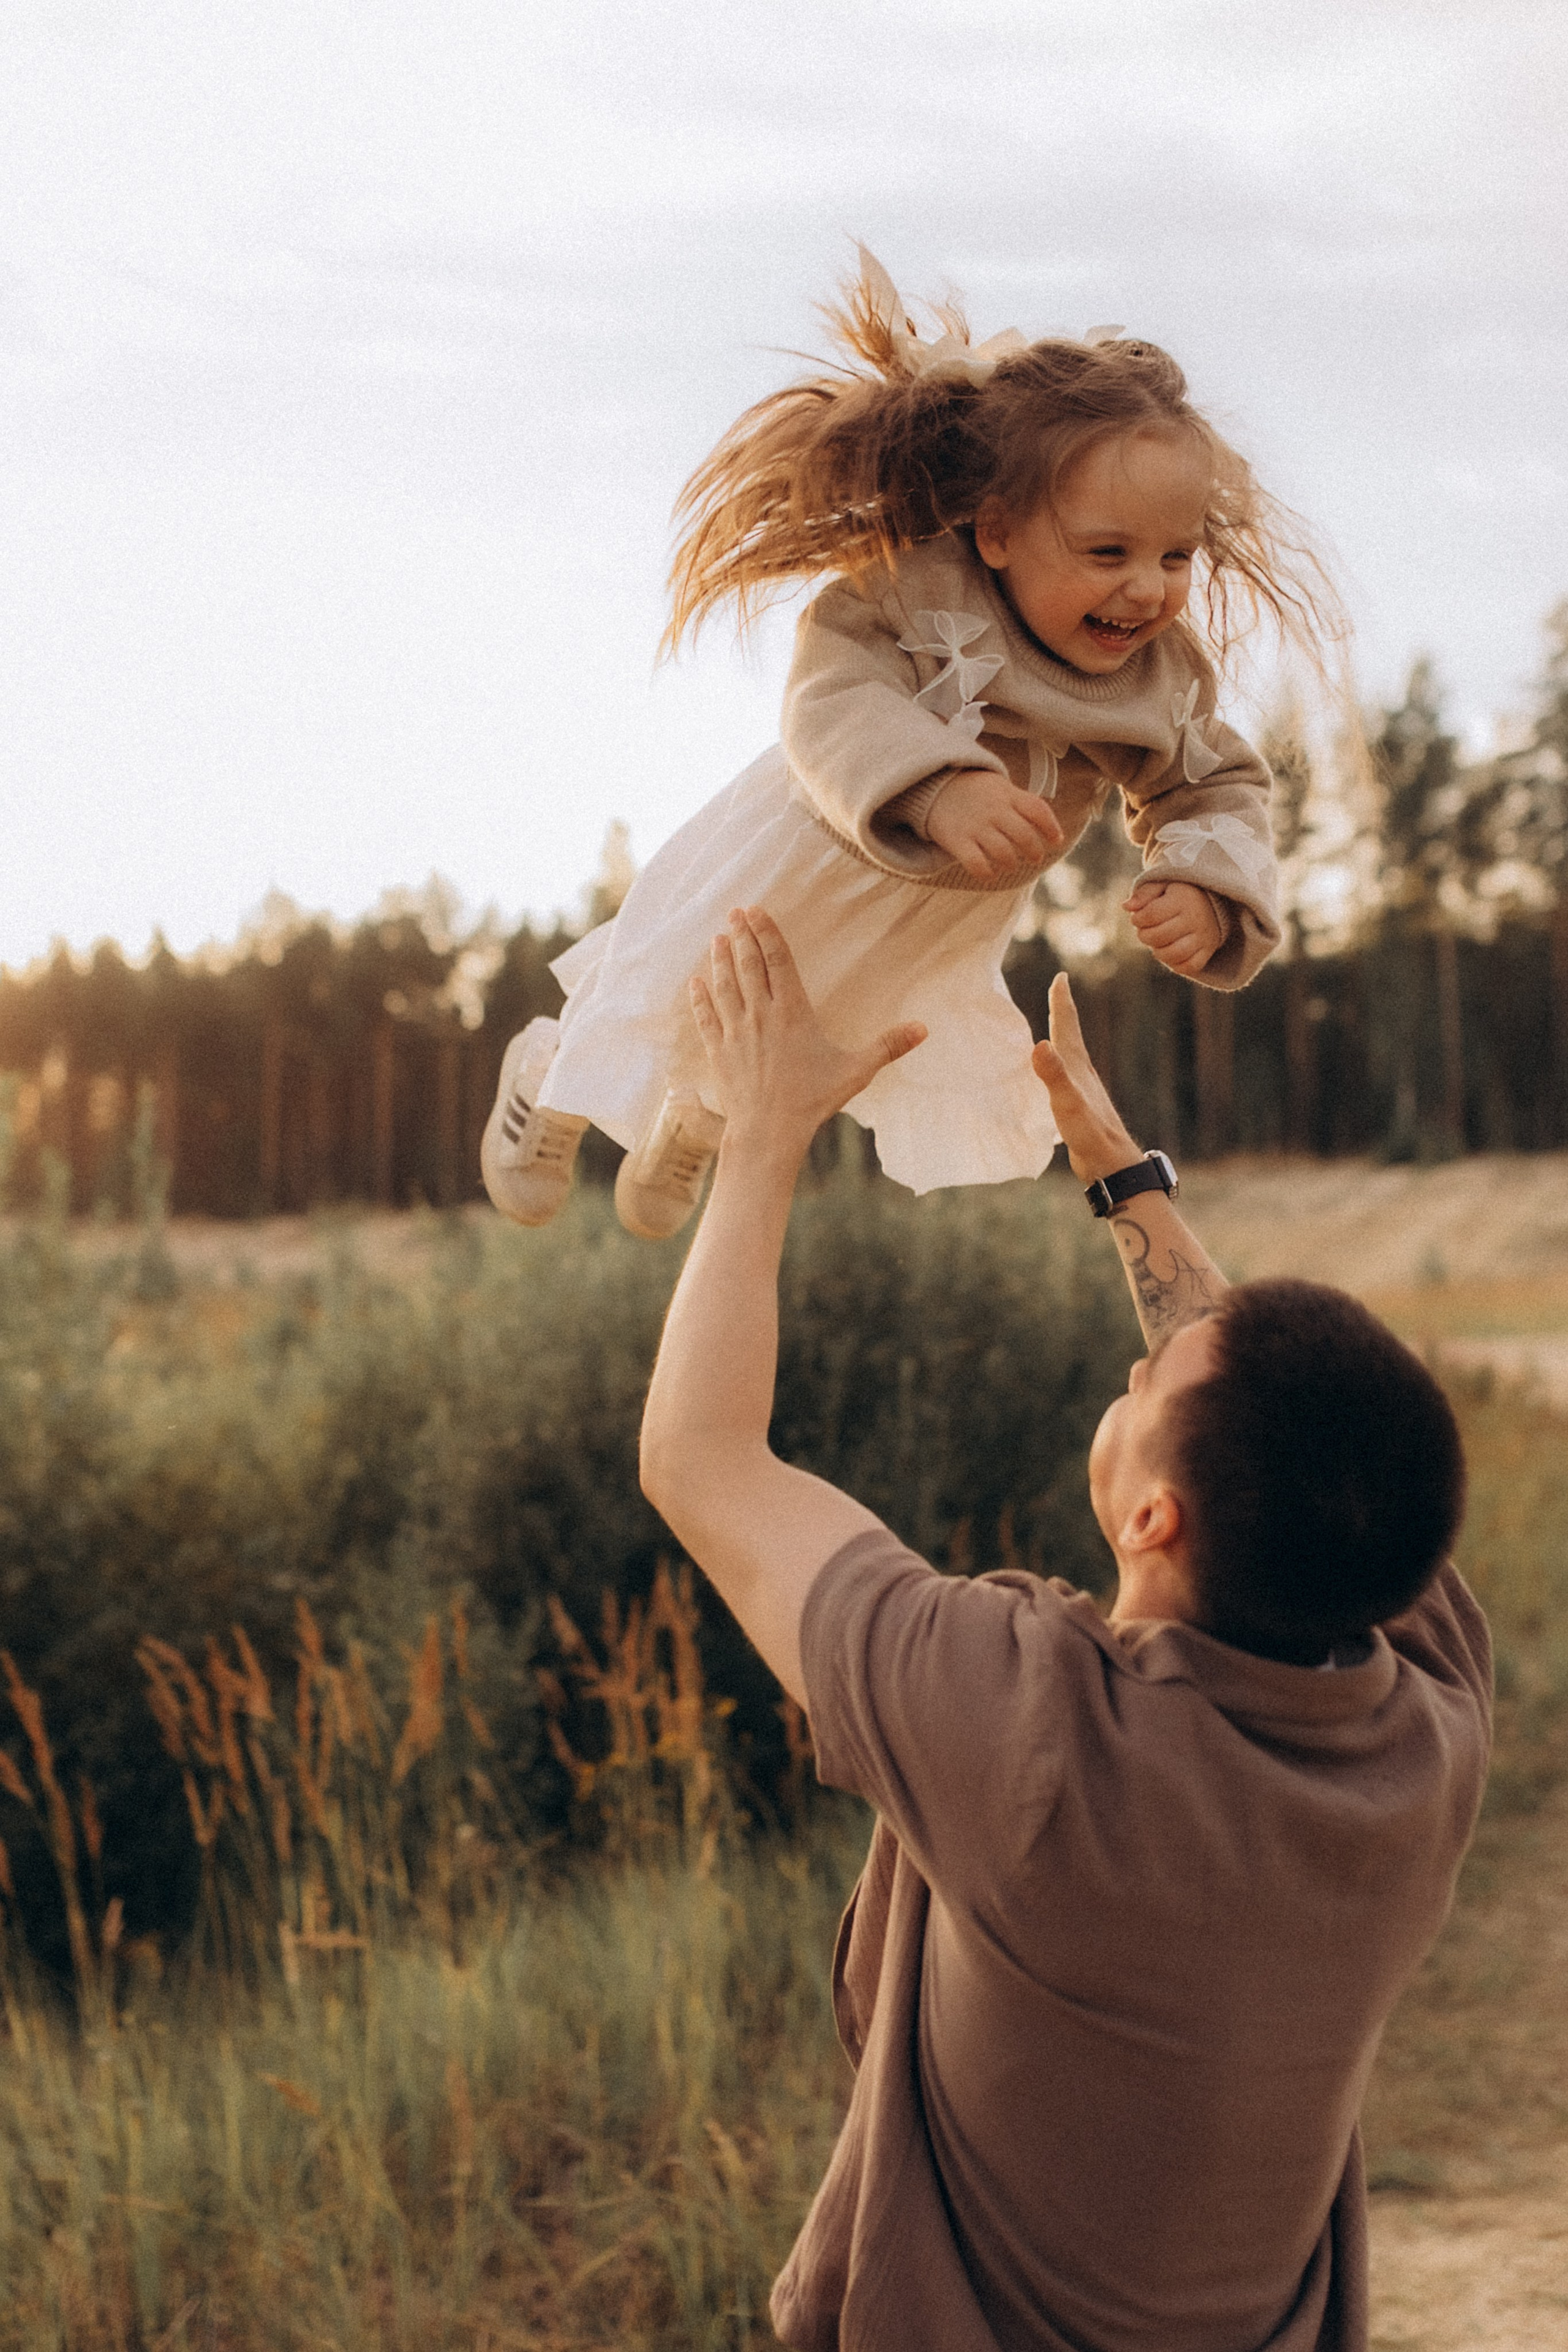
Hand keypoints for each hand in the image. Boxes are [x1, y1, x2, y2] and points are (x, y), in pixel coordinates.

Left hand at [689, 908, 926, 1157]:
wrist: (769, 1131)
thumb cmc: (813, 1100)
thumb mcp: (856, 1071)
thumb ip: (888, 1046)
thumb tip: (924, 1029)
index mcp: (793, 1013)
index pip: (778, 962)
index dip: (767, 933)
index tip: (756, 910)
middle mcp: (761, 1015)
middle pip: (748, 965)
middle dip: (741, 936)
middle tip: (734, 913)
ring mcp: (736, 1032)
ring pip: (725, 986)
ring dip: (720, 959)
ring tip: (716, 938)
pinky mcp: (719, 1051)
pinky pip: (706, 1017)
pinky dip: (700, 998)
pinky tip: (695, 982)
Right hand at [926, 769, 1063, 881]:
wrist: (935, 786)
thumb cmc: (975, 791)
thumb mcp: (1000, 787)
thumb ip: (1022, 803)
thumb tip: (1049, 826)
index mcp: (1008, 795)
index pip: (1038, 810)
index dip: (1051, 828)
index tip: (1056, 840)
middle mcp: (994, 810)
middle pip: (1024, 836)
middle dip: (1034, 852)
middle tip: (1034, 858)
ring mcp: (976, 826)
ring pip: (1004, 853)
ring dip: (1012, 863)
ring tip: (1010, 864)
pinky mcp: (958, 841)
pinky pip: (977, 864)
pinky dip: (987, 873)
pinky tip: (990, 872)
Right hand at [1030, 973, 1141, 1183]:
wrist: (1113, 1165)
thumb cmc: (1091, 1135)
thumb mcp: (1068, 1104)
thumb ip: (1054, 1076)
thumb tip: (1039, 1044)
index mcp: (1077, 1066)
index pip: (1067, 1026)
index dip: (1062, 1001)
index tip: (1061, 976)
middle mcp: (1082, 1073)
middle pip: (1070, 1035)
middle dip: (1062, 1012)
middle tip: (1058, 990)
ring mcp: (1082, 1090)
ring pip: (1069, 1055)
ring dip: (1061, 1038)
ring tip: (1054, 1029)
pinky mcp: (1080, 1107)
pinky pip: (1065, 1076)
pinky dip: (1057, 1067)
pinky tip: (1055, 1077)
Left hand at [1123, 880, 1222, 974]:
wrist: (1212, 901)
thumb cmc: (1179, 893)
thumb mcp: (1162, 885)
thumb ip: (1144, 893)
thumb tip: (1126, 906)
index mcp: (1183, 899)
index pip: (1151, 915)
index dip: (1137, 919)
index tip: (1136, 917)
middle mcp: (1195, 918)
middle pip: (1159, 936)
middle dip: (1144, 936)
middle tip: (1145, 930)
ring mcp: (1204, 936)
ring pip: (1174, 954)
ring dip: (1158, 952)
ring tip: (1157, 942)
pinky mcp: (1208, 950)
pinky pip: (1189, 967)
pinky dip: (1175, 964)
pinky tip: (1170, 952)